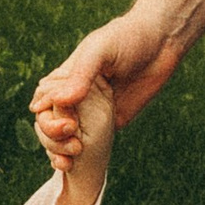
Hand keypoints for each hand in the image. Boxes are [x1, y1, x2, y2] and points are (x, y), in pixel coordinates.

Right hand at [32, 5, 181, 161]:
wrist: (161, 43)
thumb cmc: (126, 39)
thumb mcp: (100, 51)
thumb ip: (80, 76)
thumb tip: (57, 102)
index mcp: (64, 79)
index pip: (43, 104)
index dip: (47, 118)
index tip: (66, 124)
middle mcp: (74, 97)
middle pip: (50, 124)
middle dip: (53, 138)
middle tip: (73, 142)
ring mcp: (90, 113)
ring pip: (64, 138)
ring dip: (60, 151)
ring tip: (69, 160)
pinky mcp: (108, 125)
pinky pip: (87, 144)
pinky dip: (75, 157)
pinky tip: (72, 165)